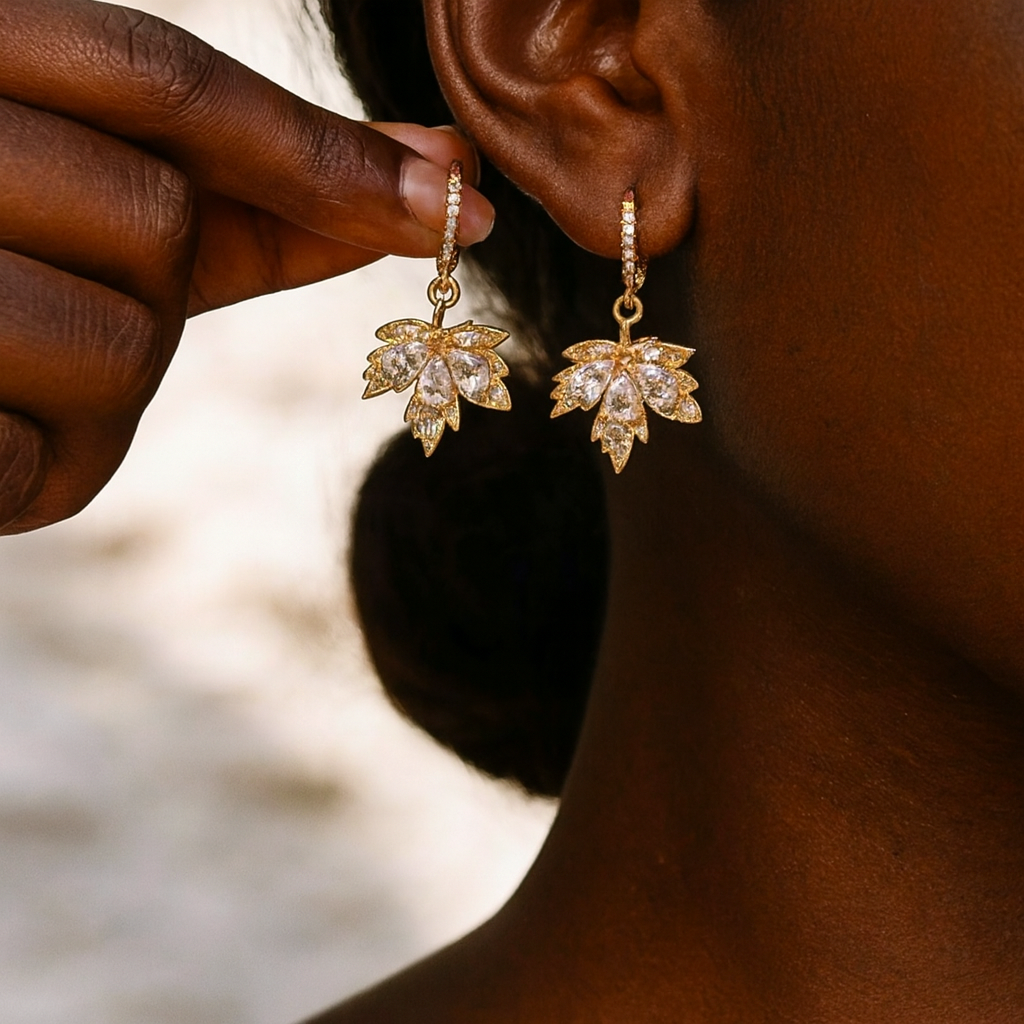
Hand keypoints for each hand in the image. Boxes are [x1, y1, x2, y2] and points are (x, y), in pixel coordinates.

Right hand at [0, 0, 492, 533]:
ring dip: (93, 381)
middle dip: (145, 276)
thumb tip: (438, 173)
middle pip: (157, 219)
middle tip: (35, 290)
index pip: (159, 77)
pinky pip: (54, 458)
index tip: (456, 193)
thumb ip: (239, 188)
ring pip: (124, 344)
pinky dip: (34, 461)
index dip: (314, 148)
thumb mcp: (77, 207)